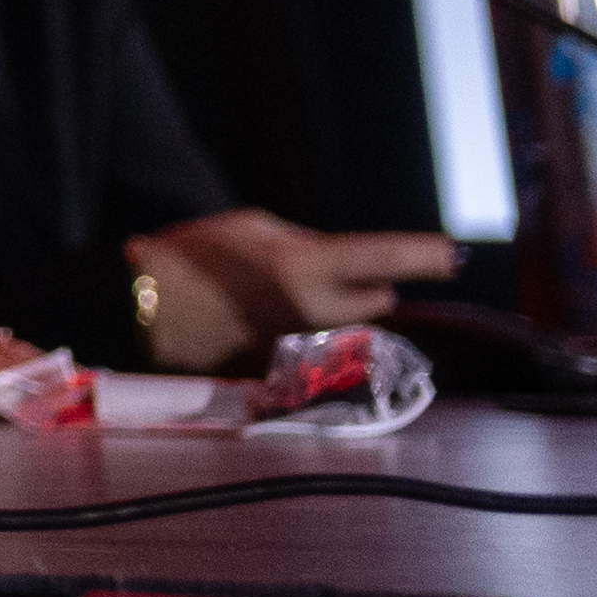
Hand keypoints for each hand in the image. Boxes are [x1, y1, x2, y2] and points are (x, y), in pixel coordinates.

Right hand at [132, 207, 452, 366]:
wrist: (139, 310)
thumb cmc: (189, 257)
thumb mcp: (250, 226)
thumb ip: (304, 244)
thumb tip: (337, 261)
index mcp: (305, 265)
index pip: (385, 258)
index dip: (425, 255)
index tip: (457, 253)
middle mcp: (315, 311)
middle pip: (377, 301)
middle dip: (367, 286)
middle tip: (331, 270)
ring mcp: (304, 345)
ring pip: (350, 325)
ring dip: (338, 309)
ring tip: (289, 293)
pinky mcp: (290, 369)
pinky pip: (320, 347)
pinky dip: (307, 332)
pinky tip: (268, 318)